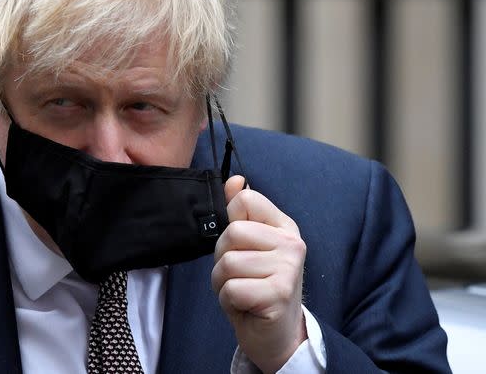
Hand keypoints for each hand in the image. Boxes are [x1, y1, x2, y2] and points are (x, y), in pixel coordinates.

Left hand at [211, 176, 307, 372]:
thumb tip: (234, 180)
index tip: (240, 245)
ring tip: (242, 291)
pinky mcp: (280, 294)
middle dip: (222, 257)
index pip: (246, 200)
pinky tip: (246, 305)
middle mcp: (292, 244)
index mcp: (284, 227)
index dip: (230, 222)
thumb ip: (239, 213)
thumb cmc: (255, 287)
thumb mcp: (245, 247)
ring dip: (223, 282)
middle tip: (238, 275)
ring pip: (229, 263)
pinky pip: (232, 288)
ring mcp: (289, 269)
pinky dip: (229, 300)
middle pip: (232, 232)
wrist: (275, 335)